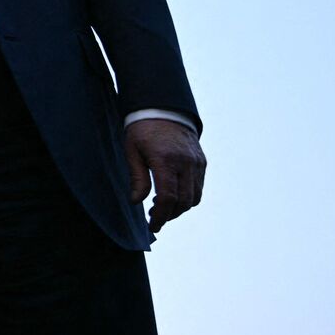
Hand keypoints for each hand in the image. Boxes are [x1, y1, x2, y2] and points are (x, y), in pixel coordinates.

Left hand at [125, 118, 206, 232]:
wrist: (164, 108)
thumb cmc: (142, 129)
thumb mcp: (132, 151)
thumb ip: (137, 178)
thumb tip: (136, 202)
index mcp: (166, 160)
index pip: (168, 197)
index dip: (160, 216)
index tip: (152, 226)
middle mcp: (186, 163)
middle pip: (184, 201)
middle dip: (169, 215)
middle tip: (153, 218)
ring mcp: (197, 163)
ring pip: (194, 197)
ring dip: (179, 208)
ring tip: (160, 207)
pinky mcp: (202, 162)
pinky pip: (199, 187)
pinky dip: (188, 197)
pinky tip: (173, 195)